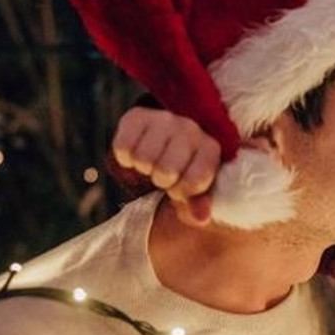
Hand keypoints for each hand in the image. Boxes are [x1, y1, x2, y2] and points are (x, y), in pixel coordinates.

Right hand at [111, 106, 220, 225]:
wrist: (163, 142)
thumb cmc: (183, 170)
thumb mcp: (194, 189)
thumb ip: (199, 204)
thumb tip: (201, 218)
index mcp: (210, 148)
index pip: (195, 181)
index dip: (182, 192)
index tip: (180, 187)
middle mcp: (190, 129)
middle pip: (165, 172)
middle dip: (161, 181)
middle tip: (164, 174)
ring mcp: (164, 119)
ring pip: (143, 159)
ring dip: (143, 168)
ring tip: (151, 163)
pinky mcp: (137, 116)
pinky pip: (123, 148)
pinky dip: (126, 158)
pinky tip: (137, 152)